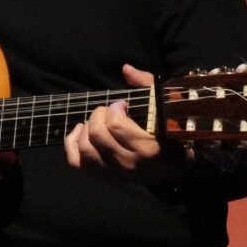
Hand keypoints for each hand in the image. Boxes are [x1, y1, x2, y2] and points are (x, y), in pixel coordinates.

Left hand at [62, 65, 175, 184]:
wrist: (173, 170)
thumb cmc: (171, 135)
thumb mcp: (165, 108)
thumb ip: (147, 85)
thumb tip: (126, 69)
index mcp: (147, 149)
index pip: (115, 124)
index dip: (115, 108)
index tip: (123, 105)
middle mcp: (128, 165)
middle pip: (97, 134)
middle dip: (99, 115)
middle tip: (109, 111)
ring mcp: (114, 175)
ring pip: (85, 148)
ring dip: (87, 128)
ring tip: (98, 121)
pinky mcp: (104, 177)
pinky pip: (76, 162)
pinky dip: (72, 144)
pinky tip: (81, 131)